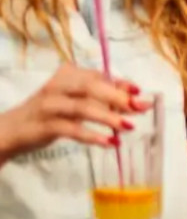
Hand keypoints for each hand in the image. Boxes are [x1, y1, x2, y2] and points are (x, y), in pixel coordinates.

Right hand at [0, 65, 142, 160]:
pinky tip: (109, 142)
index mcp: (66, 76)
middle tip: (140, 107)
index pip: (97, 76)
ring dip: (108, 117)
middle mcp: (57, 86)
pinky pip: (71, 129)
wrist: (11, 130)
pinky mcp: (44, 125)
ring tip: (129, 126)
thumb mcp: (76, 101)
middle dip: (118, 97)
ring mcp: (49, 105)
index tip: (140, 92)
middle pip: (90, 87)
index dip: (121, 83)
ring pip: (81, 107)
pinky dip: (92, 135)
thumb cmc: (50, 114)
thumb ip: (102, 98)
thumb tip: (135, 99)